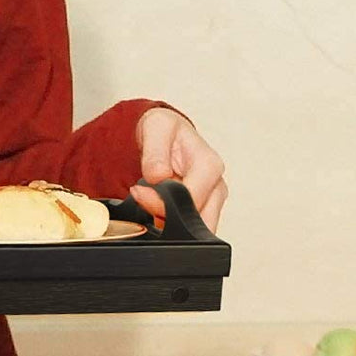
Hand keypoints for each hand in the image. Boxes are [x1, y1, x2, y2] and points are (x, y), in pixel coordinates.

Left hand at [131, 107, 227, 232]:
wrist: (165, 134)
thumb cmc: (165, 129)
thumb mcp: (156, 127)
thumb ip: (155, 153)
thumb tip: (159, 176)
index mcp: (209, 165)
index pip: (190, 200)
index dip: (161, 202)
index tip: (139, 192)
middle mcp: (216, 186)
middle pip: (196, 221)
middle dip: (165, 217)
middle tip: (142, 199)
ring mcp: (211, 200)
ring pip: (192, 227)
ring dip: (166, 220)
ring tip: (148, 199)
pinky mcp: (202, 209)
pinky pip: (187, 226)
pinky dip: (168, 222)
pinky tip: (156, 206)